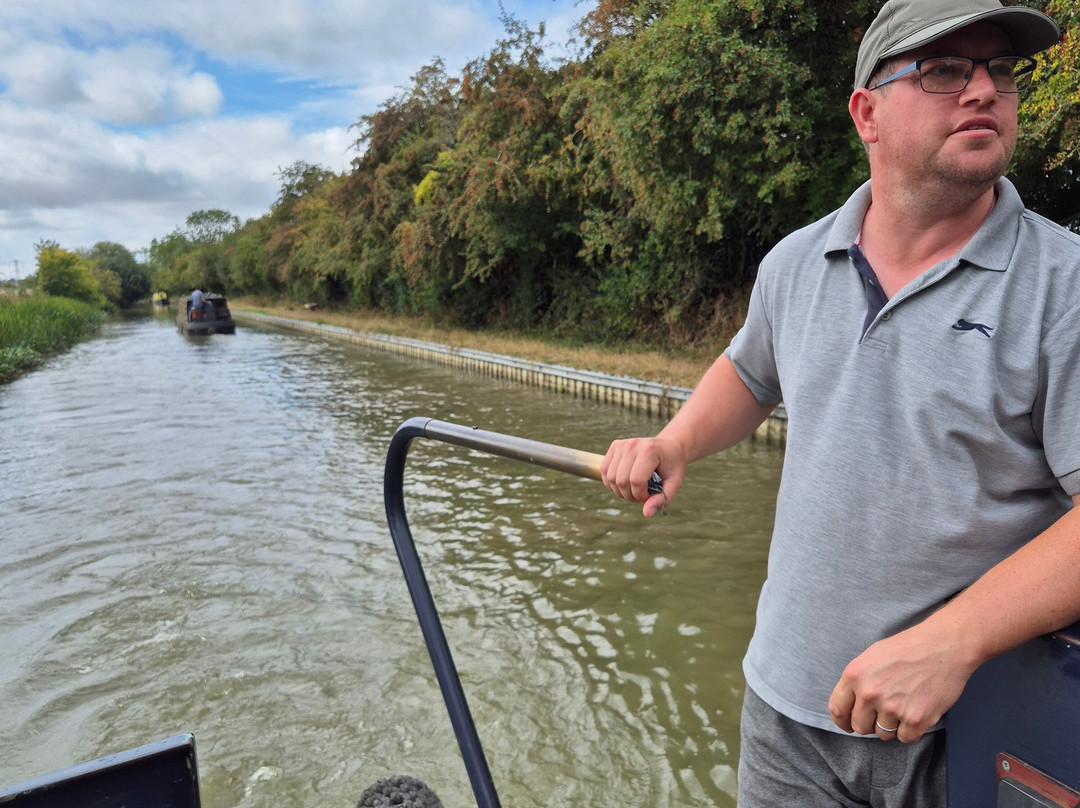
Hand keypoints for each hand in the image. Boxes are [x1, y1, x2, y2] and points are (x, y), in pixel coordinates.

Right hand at [600, 436, 685, 516]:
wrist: (668, 446)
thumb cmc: (672, 466)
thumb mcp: (674, 483)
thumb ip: (662, 499)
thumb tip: (646, 513)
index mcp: (649, 450)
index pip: (636, 481)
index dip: (641, 496)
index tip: (650, 496)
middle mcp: (632, 445)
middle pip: (621, 481)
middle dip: (630, 495)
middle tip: (642, 495)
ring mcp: (621, 444)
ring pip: (610, 478)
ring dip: (620, 491)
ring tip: (634, 490)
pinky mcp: (614, 446)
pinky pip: (604, 471)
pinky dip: (612, 483)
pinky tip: (624, 485)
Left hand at [827, 620, 976, 742]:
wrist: (943, 645)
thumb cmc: (908, 647)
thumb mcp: (871, 656)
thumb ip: (857, 681)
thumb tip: (851, 705)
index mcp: (854, 675)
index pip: (837, 709)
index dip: (843, 721)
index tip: (848, 724)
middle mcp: (870, 693)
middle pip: (860, 727)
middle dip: (870, 723)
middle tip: (883, 711)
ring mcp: (892, 708)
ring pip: (883, 734)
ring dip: (892, 726)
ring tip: (903, 705)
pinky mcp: (916, 719)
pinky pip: (905, 738)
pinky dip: (911, 730)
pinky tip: (916, 712)